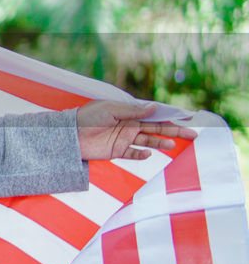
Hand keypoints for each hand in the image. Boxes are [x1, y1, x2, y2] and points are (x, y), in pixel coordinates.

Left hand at [76, 100, 197, 160]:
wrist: (70, 134)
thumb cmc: (88, 117)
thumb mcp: (111, 109)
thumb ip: (133, 111)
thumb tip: (155, 108)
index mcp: (129, 113)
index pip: (154, 114)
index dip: (171, 116)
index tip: (189, 117)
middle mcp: (130, 125)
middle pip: (157, 129)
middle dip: (175, 131)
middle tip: (193, 134)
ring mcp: (124, 139)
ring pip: (148, 141)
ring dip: (160, 143)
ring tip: (172, 145)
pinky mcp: (117, 151)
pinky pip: (133, 154)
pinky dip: (141, 155)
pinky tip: (148, 154)